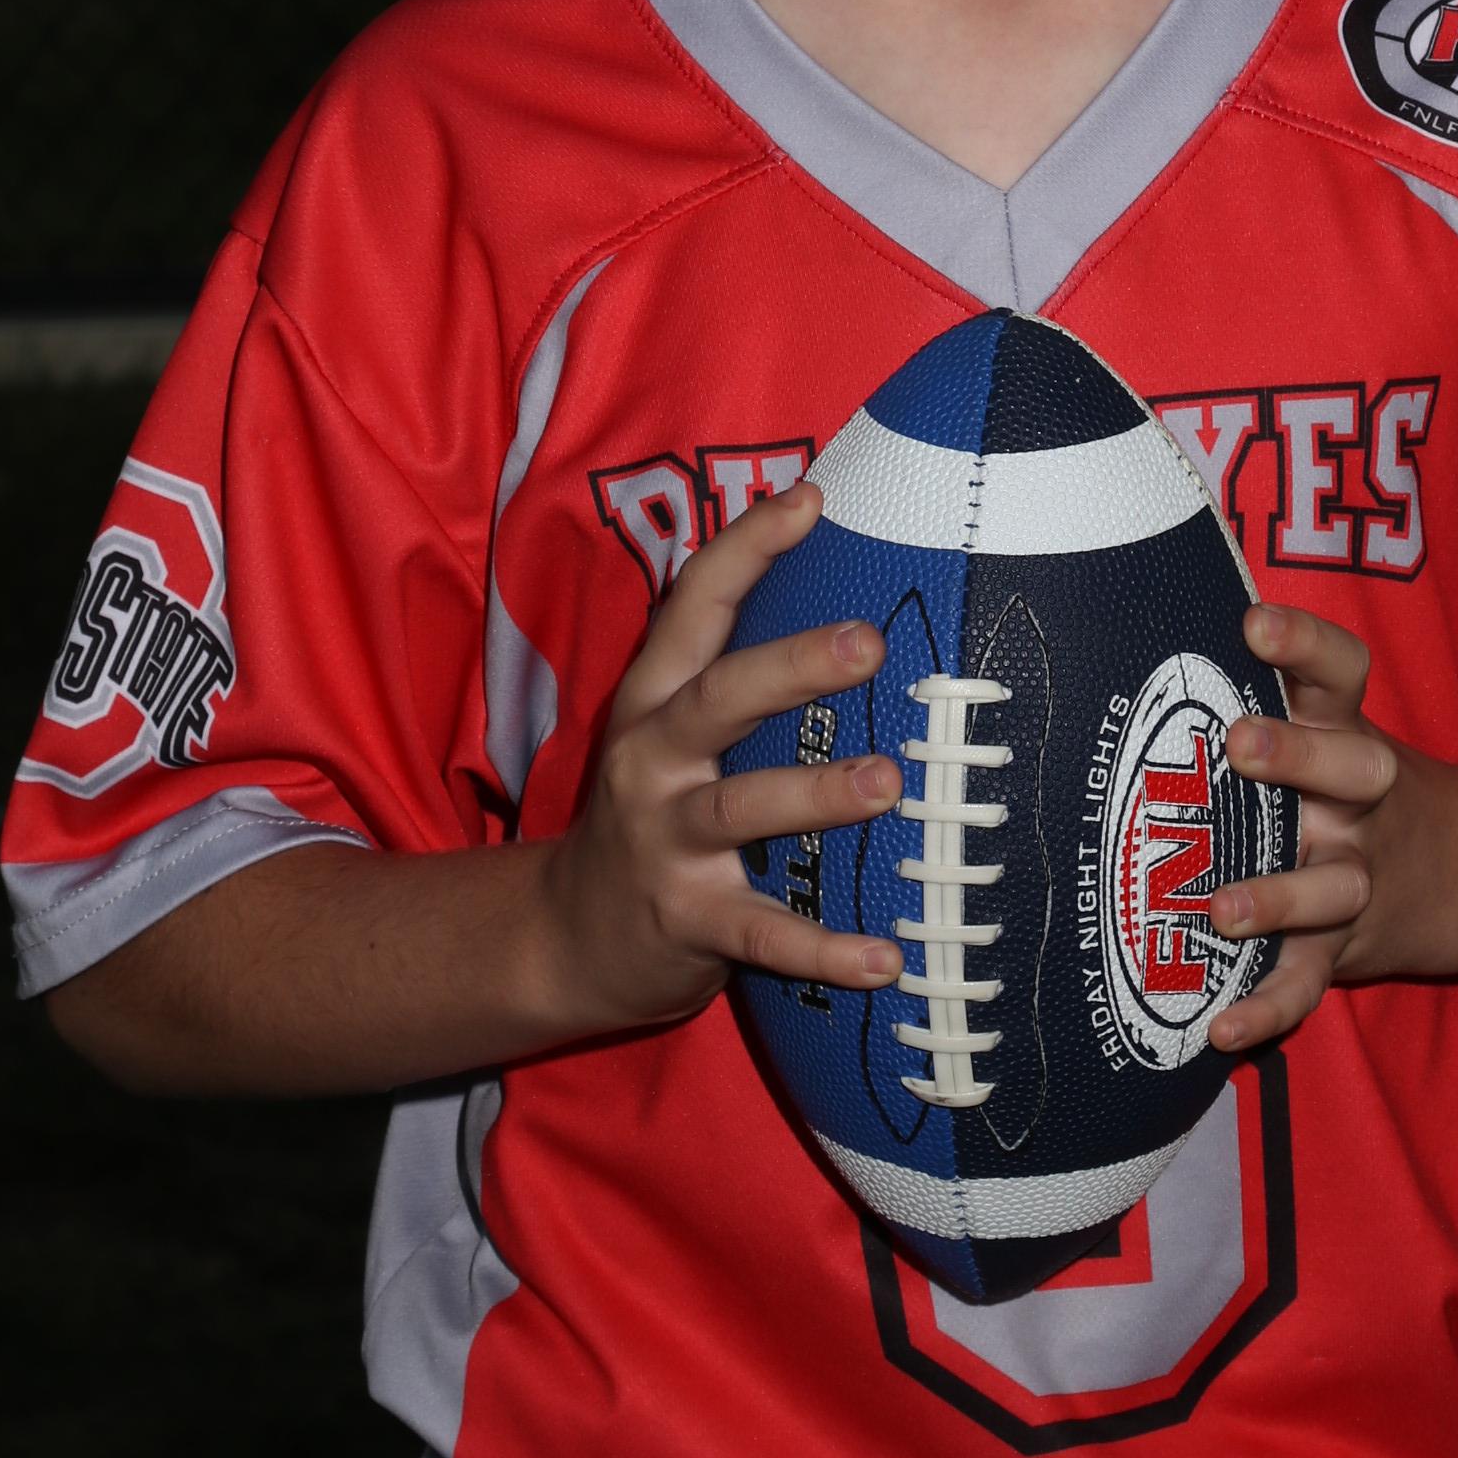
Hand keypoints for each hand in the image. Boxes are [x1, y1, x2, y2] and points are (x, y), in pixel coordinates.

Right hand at [535, 479, 907, 1039]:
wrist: (567, 937)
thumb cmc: (653, 812)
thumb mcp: (669, 733)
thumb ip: (734, 676)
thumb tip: (846, 599)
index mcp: (655, 700)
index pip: (694, 607)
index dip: (745, 548)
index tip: (808, 498)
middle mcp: (652, 760)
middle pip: (718, 699)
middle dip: (792, 666)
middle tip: (869, 642)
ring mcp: (664, 841)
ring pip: (741, 809)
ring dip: (817, 796)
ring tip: (890, 783)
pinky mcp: (685, 919)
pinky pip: (760, 934)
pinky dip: (822, 950)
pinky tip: (887, 959)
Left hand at [1205, 602, 1457, 1050]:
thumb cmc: (1349, 785)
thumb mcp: (1335, 729)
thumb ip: (1268, 693)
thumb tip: (1149, 623)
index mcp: (1349, 733)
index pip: (1343, 676)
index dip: (1305, 646)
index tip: (1254, 623)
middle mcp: (1361, 800)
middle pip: (1353, 769)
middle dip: (1299, 756)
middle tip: (1239, 742)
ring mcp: (1359, 874)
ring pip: (1334, 884)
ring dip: (1279, 895)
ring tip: (1219, 909)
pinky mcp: (1346, 946)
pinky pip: (1308, 980)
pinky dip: (1270, 1008)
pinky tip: (1222, 1028)